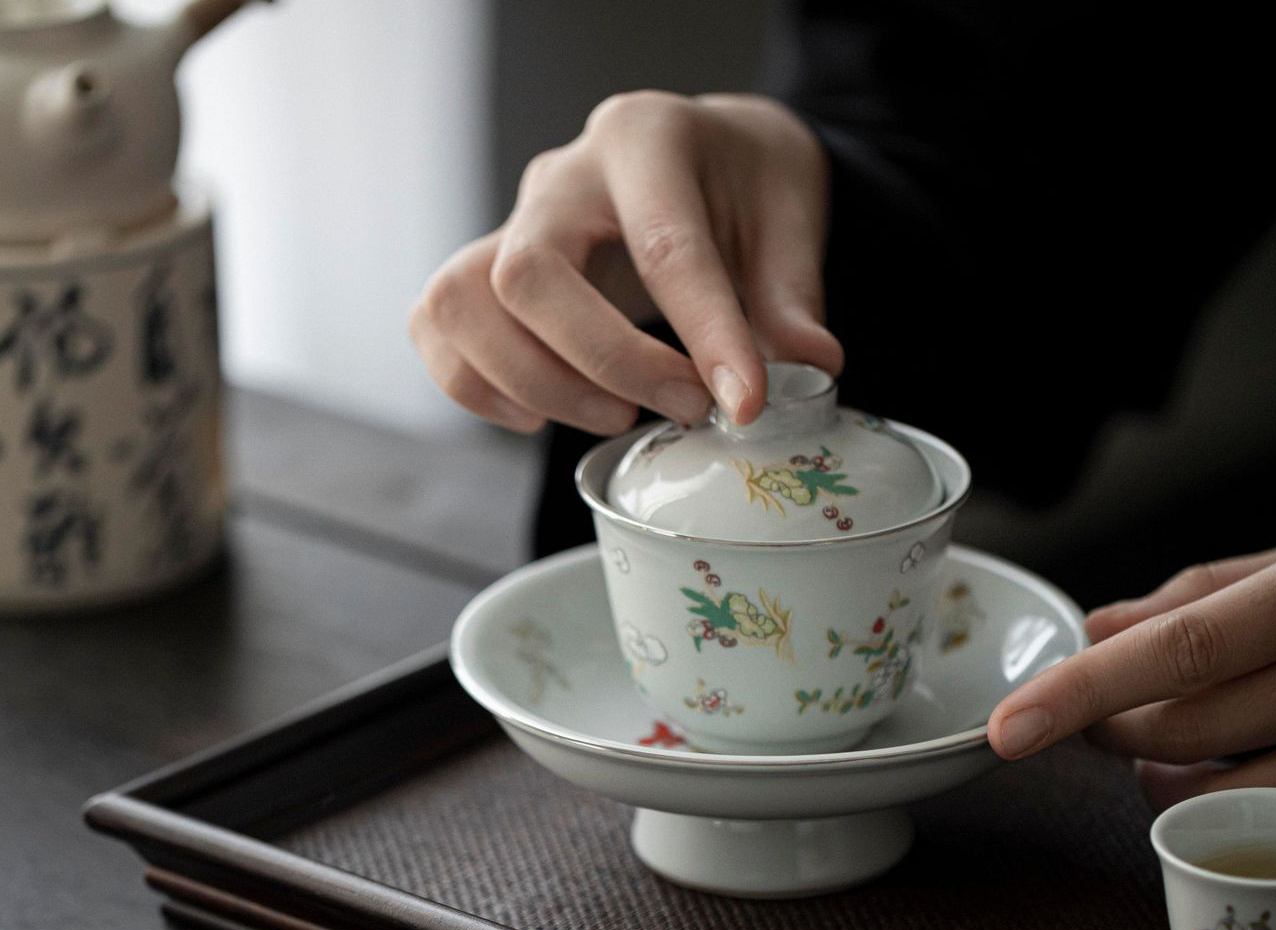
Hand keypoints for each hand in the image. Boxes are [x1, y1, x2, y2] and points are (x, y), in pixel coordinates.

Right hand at [409, 91, 842, 435]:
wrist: (702, 163)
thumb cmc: (743, 187)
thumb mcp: (789, 222)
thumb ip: (791, 295)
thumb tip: (808, 365)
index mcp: (644, 139)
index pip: (663, 246)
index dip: (703, 337)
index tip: (742, 405)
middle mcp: (560, 176)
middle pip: (528, 275)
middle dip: (603, 364)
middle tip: (679, 410)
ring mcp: (510, 223)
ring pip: (464, 305)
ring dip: (535, 385)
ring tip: (612, 416)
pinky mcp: (482, 270)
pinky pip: (439, 330)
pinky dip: (479, 387)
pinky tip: (542, 414)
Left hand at [987, 549, 1275, 808]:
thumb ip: (1202, 592)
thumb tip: (1101, 626)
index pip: (1180, 649)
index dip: (1083, 690)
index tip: (1009, 726)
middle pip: (1186, 729)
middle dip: (1114, 732)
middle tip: (1099, 720)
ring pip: (1223, 794)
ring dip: (1164, 784)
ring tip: (1155, 759)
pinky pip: (1264, 814)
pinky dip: (1219, 808)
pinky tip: (1213, 781)